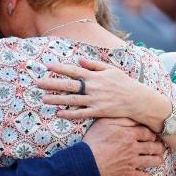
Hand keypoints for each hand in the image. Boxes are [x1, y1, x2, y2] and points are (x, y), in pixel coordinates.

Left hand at [38, 58, 167, 130]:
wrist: (137, 100)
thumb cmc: (124, 83)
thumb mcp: (111, 70)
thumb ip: (94, 65)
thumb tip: (80, 61)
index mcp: (95, 76)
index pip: (74, 71)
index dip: (60, 68)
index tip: (47, 66)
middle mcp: (93, 88)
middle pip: (68, 85)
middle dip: (52, 83)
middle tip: (37, 83)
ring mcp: (95, 100)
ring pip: (71, 100)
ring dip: (56, 100)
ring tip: (43, 99)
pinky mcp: (98, 112)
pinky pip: (81, 113)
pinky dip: (70, 114)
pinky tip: (59, 113)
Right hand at [82, 118, 163, 175]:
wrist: (86, 162)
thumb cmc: (94, 141)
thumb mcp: (105, 122)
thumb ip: (121, 118)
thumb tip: (133, 116)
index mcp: (130, 134)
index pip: (149, 133)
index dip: (153, 134)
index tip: (153, 135)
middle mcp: (134, 148)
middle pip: (154, 147)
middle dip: (159, 146)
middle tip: (159, 146)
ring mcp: (132, 162)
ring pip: (152, 161)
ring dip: (156, 160)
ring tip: (157, 158)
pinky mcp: (128, 174)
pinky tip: (145, 174)